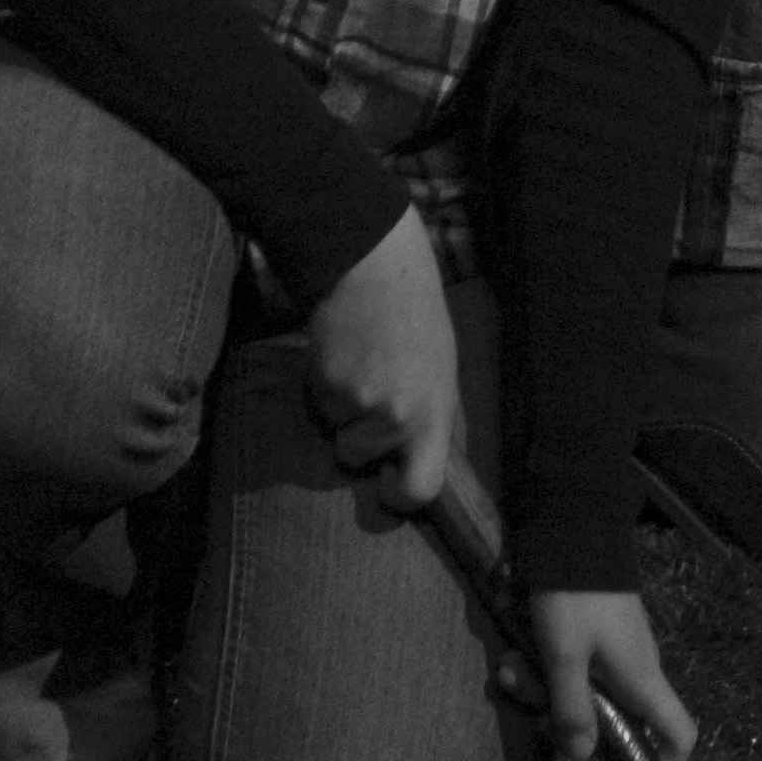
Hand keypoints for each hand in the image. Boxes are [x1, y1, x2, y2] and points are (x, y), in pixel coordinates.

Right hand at [302, 209, 461, 516]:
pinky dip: (326, 383)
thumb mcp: (441, 367)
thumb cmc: (416, 312)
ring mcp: (357, 402)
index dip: (400, 495)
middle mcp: (396, 416)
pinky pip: (320, 401)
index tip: (388, 481)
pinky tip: (342, 349)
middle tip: (368, 402)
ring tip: (359, 361)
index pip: (421, 487)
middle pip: (360, 458)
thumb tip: (424, 456)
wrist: (372, 265)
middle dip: (358, 442)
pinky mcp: (323, 384)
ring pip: (337, 428)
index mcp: (434, 413)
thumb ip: (431, 414)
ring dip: (341, 407)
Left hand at [495, 590, 696, 760]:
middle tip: (532, 710)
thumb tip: (583, 760)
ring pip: (584, 692)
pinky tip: (513, 653)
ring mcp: (618, 650)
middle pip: (614, 721)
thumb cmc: (576, 598)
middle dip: (567, 722)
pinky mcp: (598, 633)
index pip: (680, 733)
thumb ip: (573, 710)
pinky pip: (574, 666)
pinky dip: (545, 666)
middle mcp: (637, 670)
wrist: (577, 529)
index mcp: (642, 681)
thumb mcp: (564, 656)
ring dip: (543, 689)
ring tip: (507, 670)